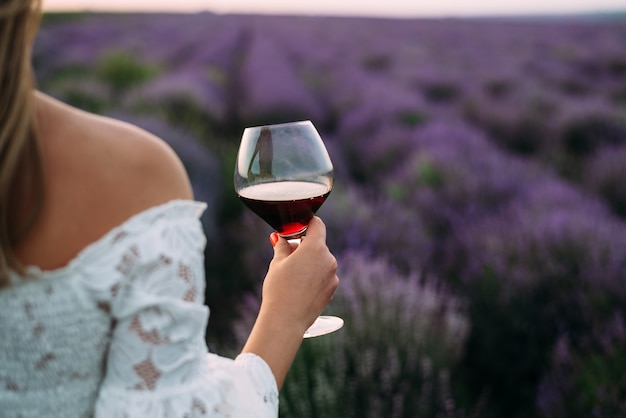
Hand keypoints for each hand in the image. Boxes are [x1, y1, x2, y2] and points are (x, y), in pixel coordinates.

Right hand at [241, 216, 338, 388]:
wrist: (285, 321)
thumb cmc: (279, 289)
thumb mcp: (277, 263)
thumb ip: (282, 246)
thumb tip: (281, 238)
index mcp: (315, 248)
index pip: (317, 225)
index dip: (307, 223)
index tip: (299, 226)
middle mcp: (329, 260)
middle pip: (318, 245)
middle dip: (304, 247)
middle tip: (287, 255)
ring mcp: (333, 276)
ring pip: (321, 261)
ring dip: (310, 263)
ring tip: (292, 276)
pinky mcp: (332, 290)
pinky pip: (324, 276)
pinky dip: (314, 277)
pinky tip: (300, 287)